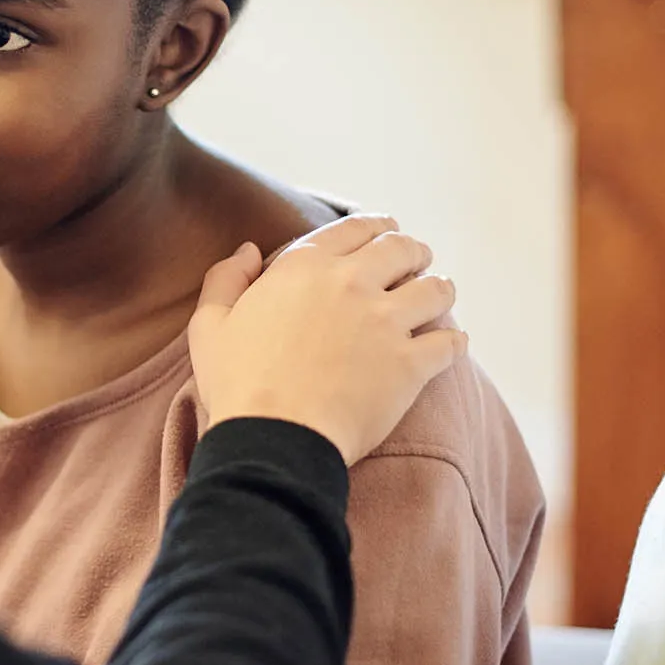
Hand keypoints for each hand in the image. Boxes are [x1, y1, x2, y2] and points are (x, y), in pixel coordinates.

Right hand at [188, 215, 467, 465]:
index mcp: (304, 268)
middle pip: (401, 249)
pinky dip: (454, 342)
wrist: (273, 439)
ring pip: (434, 289)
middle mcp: (351, 283)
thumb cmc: (237, 385)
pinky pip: (449, 343)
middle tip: (418, 257)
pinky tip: (453, 344)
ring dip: (440, 287)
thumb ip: (226, 279)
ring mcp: (386, 323)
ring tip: (441, 291)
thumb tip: (250, 250)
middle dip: (413, 250)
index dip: (375, 226)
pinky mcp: (410, 365)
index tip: (385, 230)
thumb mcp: (210, 325)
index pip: (354, 228)